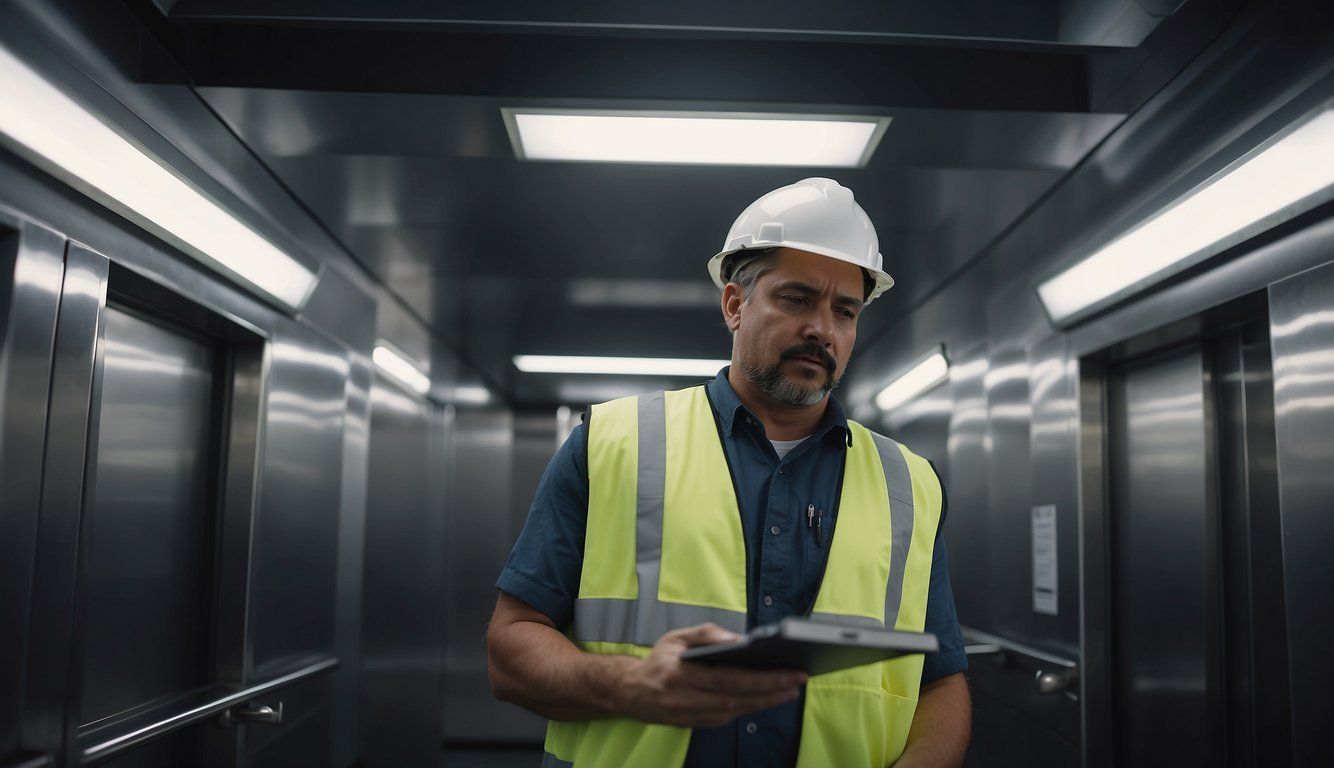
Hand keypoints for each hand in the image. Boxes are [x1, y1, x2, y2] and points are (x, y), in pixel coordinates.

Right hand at [614, 623, 806, 727]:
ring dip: (764, 703)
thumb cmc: (657, 660)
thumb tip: (738, 640)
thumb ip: (706, 635)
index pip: (728, 678)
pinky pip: (726, 718)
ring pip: (734, 712)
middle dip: (771, 691)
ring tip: (789, 691)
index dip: (761, 678)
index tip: (788, 671)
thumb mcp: (676, 637)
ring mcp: (688, 715)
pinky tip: (766, 699)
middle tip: (798, 682)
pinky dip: (748, 709)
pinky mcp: (693, 725)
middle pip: (736, 698)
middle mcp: (684, 698)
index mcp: (680, 673)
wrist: (630, 692)